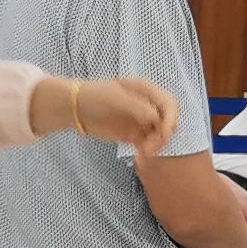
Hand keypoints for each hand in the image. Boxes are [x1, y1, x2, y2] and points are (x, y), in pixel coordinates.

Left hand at [64, 75, 178, 149]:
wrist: (76, 109)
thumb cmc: (94, 96)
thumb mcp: (116, 98)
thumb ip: (138, 107)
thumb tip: (156, 118)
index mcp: (146, 91)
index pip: (169, 104)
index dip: (171, 119)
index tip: (164, 134)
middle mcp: (147, 105)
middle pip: (168, 120)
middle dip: (164, 134)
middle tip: (151, 146)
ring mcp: (141, 120)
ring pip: (160, 135)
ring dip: (157, 145)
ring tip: (143, 153)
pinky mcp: (134, 134)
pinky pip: (149, 144)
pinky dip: (148, 151)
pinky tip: (140, 157)